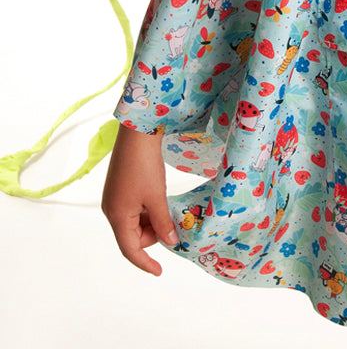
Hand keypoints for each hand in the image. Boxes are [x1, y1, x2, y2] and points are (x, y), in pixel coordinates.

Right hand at [101, 124, 177, 275]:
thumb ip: (163, 221)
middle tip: (174, 225)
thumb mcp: (157, 196)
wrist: (136, 135)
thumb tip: (170, 241)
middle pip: (133, 236)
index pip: (130, 249)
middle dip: (153, 235)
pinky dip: (148, 211)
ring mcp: (115, 199)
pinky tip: (161, 201)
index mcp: (117, 216)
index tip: (159, 271)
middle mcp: (112, 211)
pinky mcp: (120, 189)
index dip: (145, 262)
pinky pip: (134, 210)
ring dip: (152, 222)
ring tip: (170, 210)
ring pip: (135, 223)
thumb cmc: (144, 166)